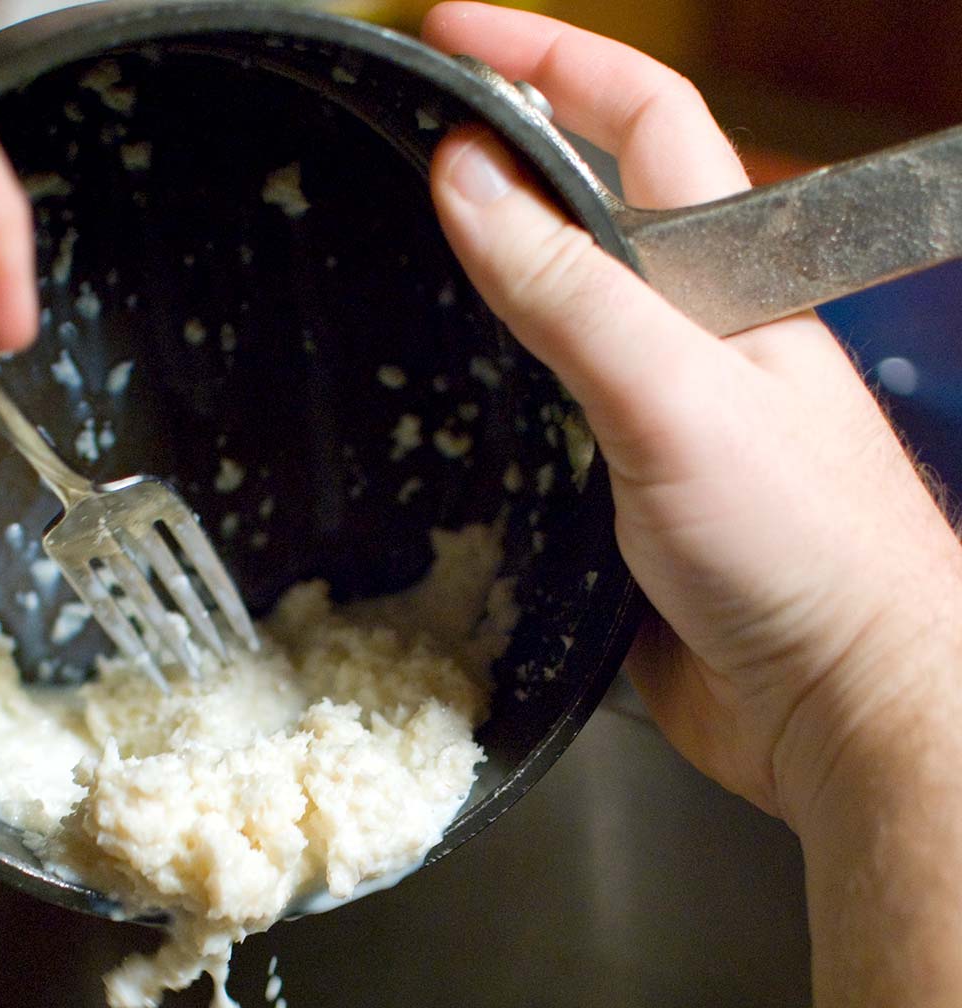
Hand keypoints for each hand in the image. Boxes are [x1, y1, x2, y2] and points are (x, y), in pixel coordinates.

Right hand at [425, 3, 961, 833]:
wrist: (839, 702)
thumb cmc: (802, 546)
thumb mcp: (672, 393)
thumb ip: (569, 288)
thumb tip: (470, 177)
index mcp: (728, 275)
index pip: (637, 118)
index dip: (545, 60)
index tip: (449, 33)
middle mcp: (698, 334)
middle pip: (594, 209)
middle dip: (505, 157)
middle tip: (406, 138)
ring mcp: (667, 418)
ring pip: (568, 318)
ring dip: (494, 280)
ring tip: (405, 252)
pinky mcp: (636, 505)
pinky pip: (555, 427)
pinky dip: (500, 399)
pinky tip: (455, 406)